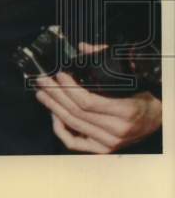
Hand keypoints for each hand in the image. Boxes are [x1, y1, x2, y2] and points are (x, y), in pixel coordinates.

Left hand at [35, 43, 162, 152]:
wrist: (156, 118)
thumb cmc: (142, 97)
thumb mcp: (130, 76)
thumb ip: (106, 59)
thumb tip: (83, 47)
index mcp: (126, 111)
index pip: (88, 102)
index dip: (69, 88)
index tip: (59, 75)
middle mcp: (118, 130)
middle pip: (76, 112)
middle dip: (55, 94)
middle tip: (42, 81)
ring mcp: (110, 142)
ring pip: (73, 124)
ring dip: (53, 107)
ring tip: (42, 94)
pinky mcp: (103, 149)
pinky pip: (74, 142)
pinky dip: (60, 129)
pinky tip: (54, 114)